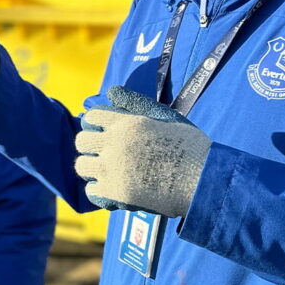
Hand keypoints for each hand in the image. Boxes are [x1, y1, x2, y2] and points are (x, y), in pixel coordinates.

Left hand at [74, 85, 211, 216]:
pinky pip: (92, 190)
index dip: (96, 125)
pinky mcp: (115, 192)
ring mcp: (113, 168)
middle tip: (105, 154)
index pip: (92, 117)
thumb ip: (135, 105)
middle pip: (82, 141)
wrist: (203, 181)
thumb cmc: (189, 147)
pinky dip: (100, 191)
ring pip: (82, 167)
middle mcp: (115, 142)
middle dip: (91, 147)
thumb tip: (112, 92)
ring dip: (93, 169)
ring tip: (109, 172)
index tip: (104, 133)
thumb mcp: (164, 117)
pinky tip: (114, 189)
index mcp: (127, 122)